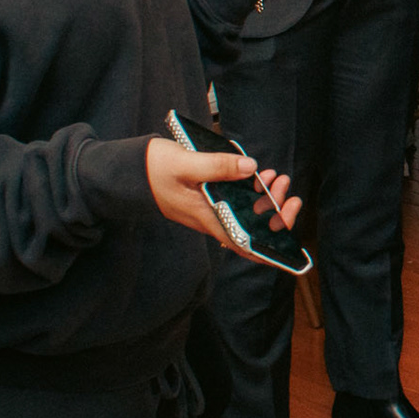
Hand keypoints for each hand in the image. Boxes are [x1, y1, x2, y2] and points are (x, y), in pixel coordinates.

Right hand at [145, 139, 300, 257]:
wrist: (127, 170)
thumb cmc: (153, 169)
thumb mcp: (187, 163)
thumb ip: (218, 166)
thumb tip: (252, 168)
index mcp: (208, 218)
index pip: (243, 244)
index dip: (268, 253)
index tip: (291, 253)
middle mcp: (212, 218)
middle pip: (252, 227)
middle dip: (277, 212)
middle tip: (286, 187)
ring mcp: (211, 209)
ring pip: (247, 212)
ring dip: (267, 197)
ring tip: (277, 176)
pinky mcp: (209, 198)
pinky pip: (237, 200)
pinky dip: (251, 189)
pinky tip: (257, 172)